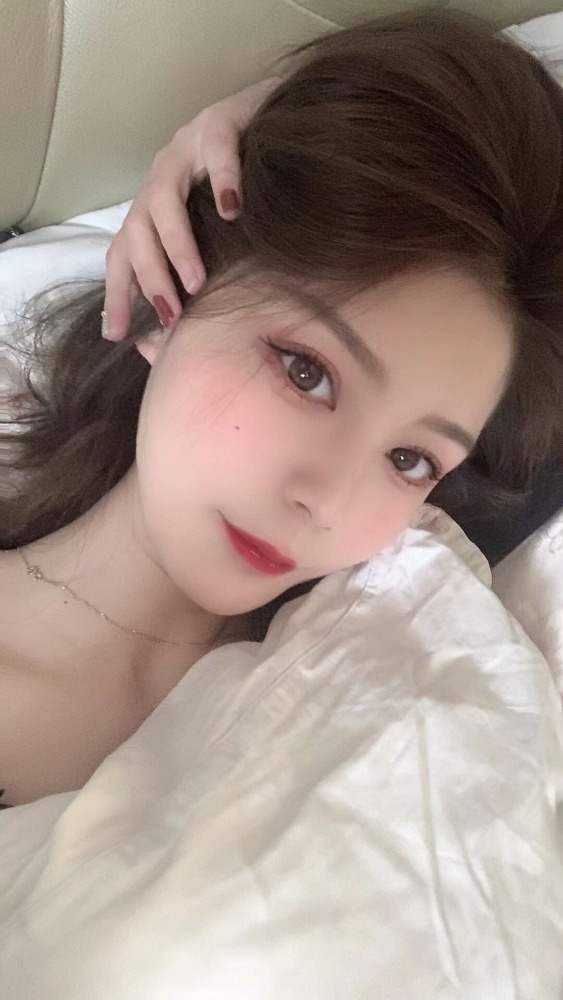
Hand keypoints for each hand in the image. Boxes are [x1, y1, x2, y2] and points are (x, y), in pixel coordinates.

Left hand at [102, 77, 279, 339]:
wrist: (278, 115)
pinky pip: (216, 152)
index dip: (117, 293)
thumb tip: (176, 331)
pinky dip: (222, 181)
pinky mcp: (219, 124)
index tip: (116, 335)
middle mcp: (161, 179)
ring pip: (162, 198)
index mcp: (155, 208)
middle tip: (171, 315)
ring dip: (176, 244)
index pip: (122, 254)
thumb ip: (198, 270)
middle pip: (136, 231)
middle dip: (150, 277)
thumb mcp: (218, 235)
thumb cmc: (250, 189)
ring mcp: (186, 150)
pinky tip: (231, 209)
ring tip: (196, 280)